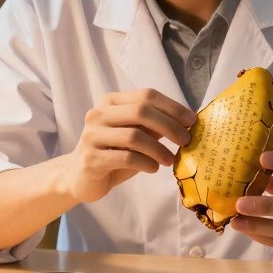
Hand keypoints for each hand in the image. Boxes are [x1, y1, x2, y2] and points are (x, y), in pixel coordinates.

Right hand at [60, 89, 194, 203]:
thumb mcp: (135, 135)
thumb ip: (154, 126)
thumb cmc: (114, 154)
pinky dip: (146, 163)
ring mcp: (92, 136)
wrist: (80, 177)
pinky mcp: (91, 159)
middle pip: (141, 111)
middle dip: (169, 125)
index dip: (172, 106)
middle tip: (186, 140)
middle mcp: (99, 114)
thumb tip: (187, 121)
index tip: (192, 121)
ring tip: (171, 160)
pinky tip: (154, 168)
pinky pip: (125, 158)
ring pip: (134, 136)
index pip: (146, 95)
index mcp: (111, 102)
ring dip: (159, 149)